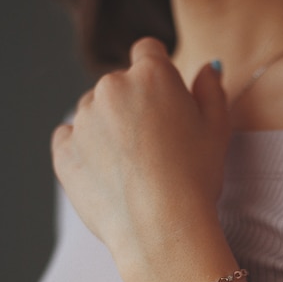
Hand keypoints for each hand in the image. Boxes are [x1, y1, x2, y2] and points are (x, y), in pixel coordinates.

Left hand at [51, 38, 229, 277]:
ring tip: (131, 167)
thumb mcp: (217, 130)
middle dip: (133, 105)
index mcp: (151, 75)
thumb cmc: (195, 180)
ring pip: (93, 112)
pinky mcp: (64, 152)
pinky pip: (70, 139)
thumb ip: (211, 91)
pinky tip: (107, 174)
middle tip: (153, 146)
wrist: (161, 229)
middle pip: (119, 84)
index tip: (164, 104)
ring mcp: (83, 119)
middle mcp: (111, 87)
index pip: (149, 52)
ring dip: (107, 128)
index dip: (159, 77)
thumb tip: (206, 69)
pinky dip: (84, 151)